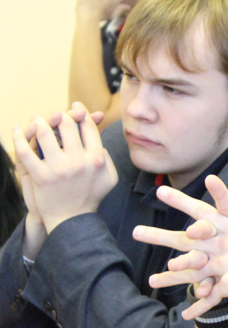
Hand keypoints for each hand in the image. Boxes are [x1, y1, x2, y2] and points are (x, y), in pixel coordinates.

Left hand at [12, 104, 117, 234]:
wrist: (72, 220)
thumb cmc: (91, 197)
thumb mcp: (110, 178)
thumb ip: (106, 158)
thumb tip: (96, 141)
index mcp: (96, 159)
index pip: (87, 127)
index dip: (80, 113)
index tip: (75, 107)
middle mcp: (78, 161)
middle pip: (66, 125)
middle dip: (59, 115)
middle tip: (54, 114)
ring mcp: (58, 169)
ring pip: (45, 134)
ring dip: (39, 122)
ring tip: (37, 120)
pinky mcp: (41, 176)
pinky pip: (25, 152)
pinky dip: (18, 138)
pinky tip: (16, 130)